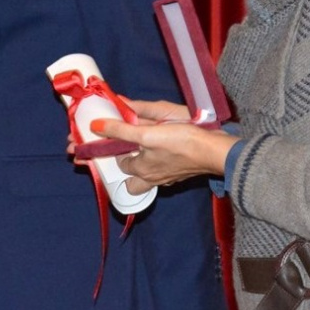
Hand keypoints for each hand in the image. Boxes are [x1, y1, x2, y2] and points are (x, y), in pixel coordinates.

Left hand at [89, 114, 236, 194]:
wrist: (214, 150)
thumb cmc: (181, 142)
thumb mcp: (146, 134)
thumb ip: (121, 130)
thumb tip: (95, 127)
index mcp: (141, 170)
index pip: (119, 163)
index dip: (112, 151)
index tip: (111, 139)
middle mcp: (152, 179)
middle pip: (132, 183)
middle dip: (125, 172)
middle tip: (124, 153)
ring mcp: (168, 178)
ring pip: (148, 178)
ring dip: (142, 168)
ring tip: (141, 151)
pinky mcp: (181, 173)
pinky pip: (163, 173)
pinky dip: (158, 164)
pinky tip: (162, 152)